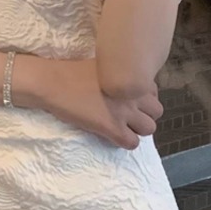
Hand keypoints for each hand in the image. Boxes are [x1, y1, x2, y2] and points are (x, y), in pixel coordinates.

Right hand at [28, 57, 161, 147]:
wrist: (53, 82)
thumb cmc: (74, 72)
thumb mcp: (105, 66)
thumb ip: (121, 74)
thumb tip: (128, 84)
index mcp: (131, 77)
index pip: (154, 93)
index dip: (143, 100)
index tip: (130, 102)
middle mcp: (132, 94)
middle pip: (157, 112)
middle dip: (145, 115)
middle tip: (129, 117)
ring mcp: (123, 111)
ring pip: (149, 129)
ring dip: (137, 130)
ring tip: (122, 127)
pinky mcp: (111, 127)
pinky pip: (132, 143)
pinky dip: (125, 142)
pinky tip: (112, 136)